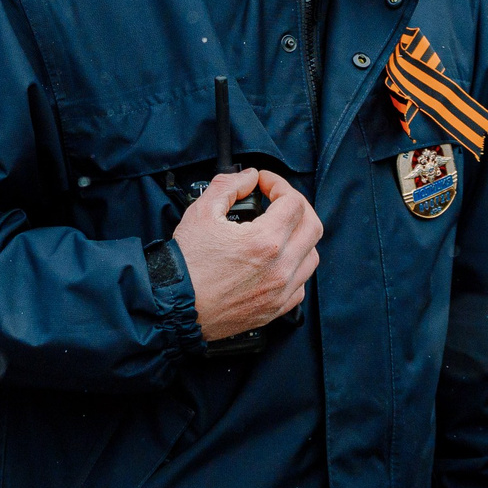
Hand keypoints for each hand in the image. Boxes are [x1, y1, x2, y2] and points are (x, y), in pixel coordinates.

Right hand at [172, 169, 320, 340]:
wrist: (175, 305)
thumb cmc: (186, 264)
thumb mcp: (201, 212)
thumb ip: (228, 186)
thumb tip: (248, 178)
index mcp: (265, 242)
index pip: (294, 202)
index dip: (279, 184)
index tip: (264, 184)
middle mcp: (279, 268)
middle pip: (313, 226)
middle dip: (298, 206)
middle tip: (278, 201)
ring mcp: (280, 292)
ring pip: (312, 256)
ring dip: (301, 237)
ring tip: (281, 230)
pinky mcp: (274, 309)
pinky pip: (301, 285)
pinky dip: (295, 268)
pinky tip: (278, 261)